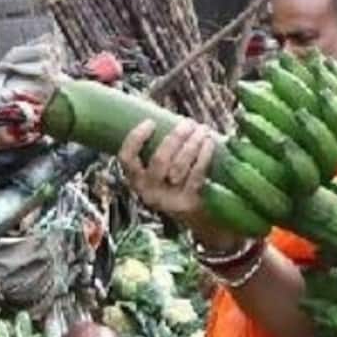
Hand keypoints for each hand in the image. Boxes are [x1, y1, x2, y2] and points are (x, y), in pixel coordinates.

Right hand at [119, 117, 234, 244]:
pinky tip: (210, 143)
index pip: (126, 158)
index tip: (150, 122)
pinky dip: (204, 156)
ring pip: (179, 166)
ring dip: (192, 143)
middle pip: (159, 159)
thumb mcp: (163, 173)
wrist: (198, 220)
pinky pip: (196, 175)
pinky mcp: (188, 204)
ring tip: (202, 129)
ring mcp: (168, 201)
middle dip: (175, 137)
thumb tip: (164, 116)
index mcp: (136, 181)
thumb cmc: (178, 185)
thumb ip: (159, 151)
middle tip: (188, 123)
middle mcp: (148, 193)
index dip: (135, 139)